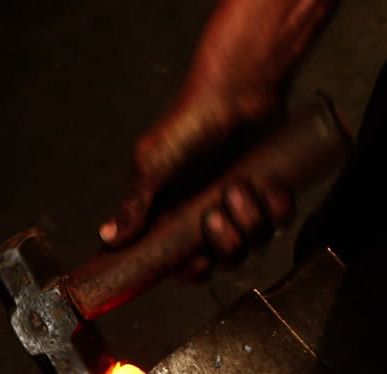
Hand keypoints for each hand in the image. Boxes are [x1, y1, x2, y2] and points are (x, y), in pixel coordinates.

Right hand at [101, 0, 334, 280]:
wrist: (235, 90)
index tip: (191, 263)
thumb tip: (108, 237)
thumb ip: (134, 206)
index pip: (181, 263)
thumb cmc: (189, 123)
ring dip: (248, 221)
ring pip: (253, 242)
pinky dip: (274, 206)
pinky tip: (265, 185)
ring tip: (237, 188)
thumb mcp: (152, 166)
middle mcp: (208, 215)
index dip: (189, 270)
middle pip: (221, 259)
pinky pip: (279, 219)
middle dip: (223, 246)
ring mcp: (241, 206)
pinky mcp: (269, 192)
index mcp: (175, 215)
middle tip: (214, 217)